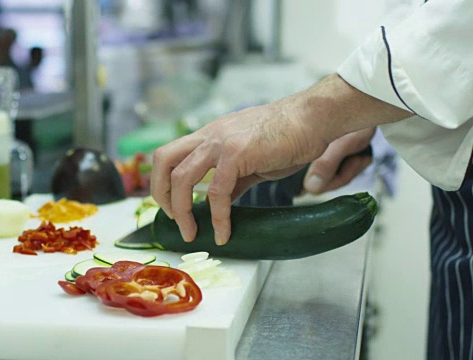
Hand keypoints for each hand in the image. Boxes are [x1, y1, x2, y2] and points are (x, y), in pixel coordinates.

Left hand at [150, 74, 410, 246]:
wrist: (313, 118)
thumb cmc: (287, 137)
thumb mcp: (250, 160)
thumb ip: (231, 179)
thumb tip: (218, 203)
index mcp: (208, 135)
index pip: (169, 154)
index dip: (161, 181)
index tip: (170, 206)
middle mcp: (208, 136)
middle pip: (163, 160)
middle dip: (160, 194)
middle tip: (172, 219)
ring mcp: (220, 142)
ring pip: (182, 178)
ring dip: (182, 211)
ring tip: (191, 233)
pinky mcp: (237, 153)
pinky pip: (217, 192)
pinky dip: (217, 217)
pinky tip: (223, 233)